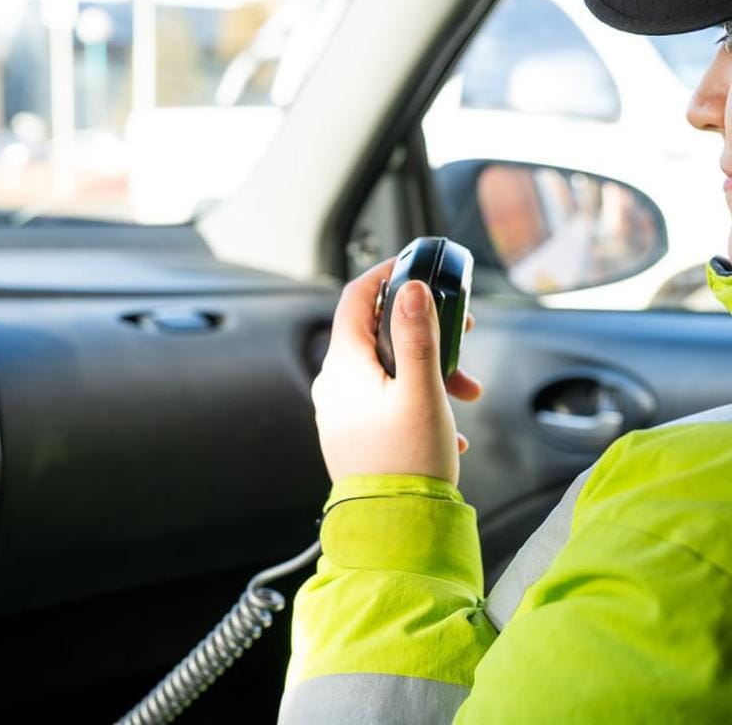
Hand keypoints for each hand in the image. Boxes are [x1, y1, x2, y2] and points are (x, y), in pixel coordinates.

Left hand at [312, 258, 482, 485]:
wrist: (393, 531)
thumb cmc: (407, 465)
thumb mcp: (422, 391)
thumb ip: (417, 336)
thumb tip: (411, 289)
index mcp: (344, 365)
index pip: (355, 298)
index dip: (384, 275)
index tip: (413, 266)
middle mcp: (334, 384)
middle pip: (376, 333)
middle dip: (423, 332)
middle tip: (461, 337)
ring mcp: (340, 409)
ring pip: (386, 368)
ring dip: (428, 371)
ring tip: (465, 395)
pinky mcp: (352, 432)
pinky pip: (384, 399)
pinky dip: (416, 398)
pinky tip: (446, 426)